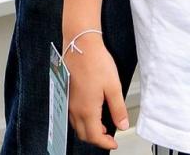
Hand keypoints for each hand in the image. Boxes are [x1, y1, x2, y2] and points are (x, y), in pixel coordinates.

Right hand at [65, 35, 128, 149]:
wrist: (81, 45)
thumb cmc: (96, 63)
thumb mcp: (113, 86)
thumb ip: (118, 109)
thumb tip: (122, 125)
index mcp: (87, 110)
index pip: (95, 136)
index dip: (105, 143)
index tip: (114, 143)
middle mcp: (75, 109)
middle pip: (84, 134)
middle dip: (96, 138)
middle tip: (108, 135)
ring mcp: (69, 102)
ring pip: (77, 125)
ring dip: (88, 129)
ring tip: (102, 124)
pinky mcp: (66, 94)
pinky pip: (72, 115)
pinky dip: (82, 120)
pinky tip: (91, 111)